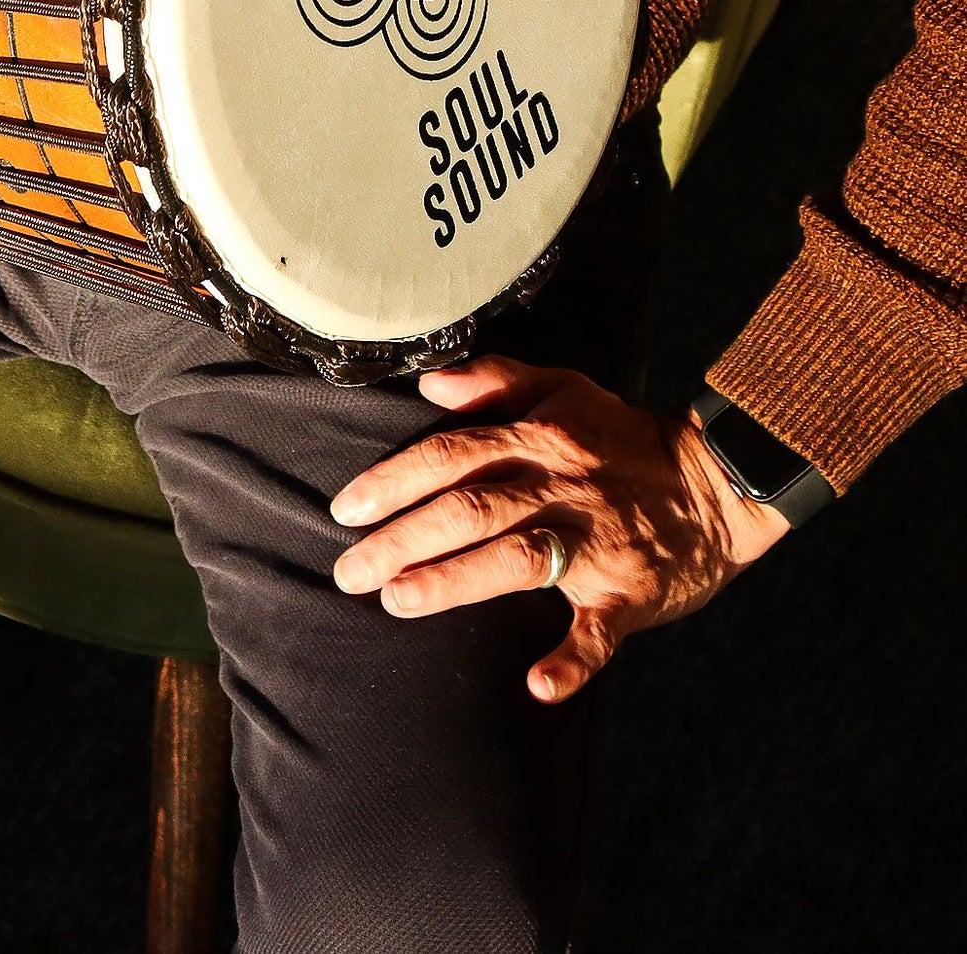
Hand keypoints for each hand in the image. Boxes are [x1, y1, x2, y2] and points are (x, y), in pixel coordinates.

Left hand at [328, 357, 791, 702]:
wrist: (720, 482)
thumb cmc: (622, 437)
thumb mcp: (561, 388)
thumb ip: (494, 380)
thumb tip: (430, 385)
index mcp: (536, 441)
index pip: (449, 456)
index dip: (393, 481)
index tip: (345, 509)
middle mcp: (559, 489)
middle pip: (468, 510)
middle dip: (400, 541)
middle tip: (348, 572)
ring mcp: (596, 544)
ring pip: (517, 561)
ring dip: (455, 584)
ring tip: (398, 602)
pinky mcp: (630, 594)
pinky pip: (600, 632)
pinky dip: (572, 661)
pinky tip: (538, 685)